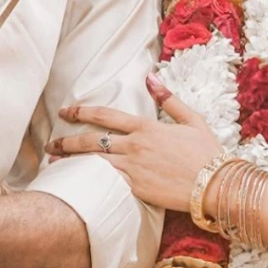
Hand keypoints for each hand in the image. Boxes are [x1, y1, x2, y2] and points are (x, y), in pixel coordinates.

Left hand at [48, 75, 221, 211]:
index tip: (65, 110)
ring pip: (94, 163)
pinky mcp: (136, 190)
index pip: (106, 116)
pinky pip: (106, 184)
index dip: (81, 111)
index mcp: (147, 127)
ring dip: (71, 161)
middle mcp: (135, 146)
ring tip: (55, 162)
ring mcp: (134, 169)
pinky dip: (88, 181)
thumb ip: (169, 99)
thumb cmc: (207, 153)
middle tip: (50, 142)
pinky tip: (75, 183)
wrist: (216, 184)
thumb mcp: (192, 119)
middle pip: (92, 140)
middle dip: (67, 140)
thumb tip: (150, 78)